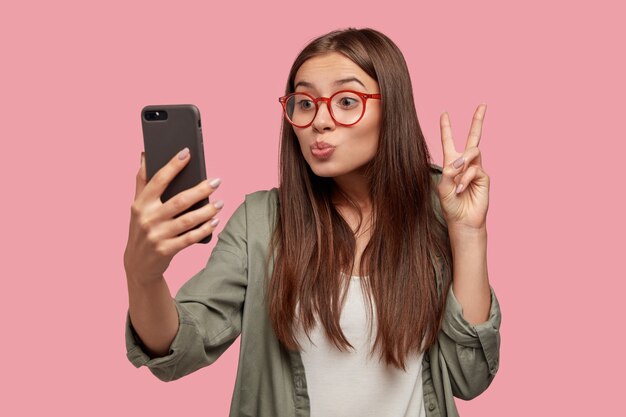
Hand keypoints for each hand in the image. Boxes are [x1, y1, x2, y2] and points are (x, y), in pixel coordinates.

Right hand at [123, 148, 222, 284]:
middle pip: (179, 200)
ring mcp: (157, 235)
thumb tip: (145, 154)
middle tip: (216, 181)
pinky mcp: (167, 250)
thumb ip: (142, 181)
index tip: (187, 153)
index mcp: (140, 204)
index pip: (158, 180)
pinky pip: (190, 238)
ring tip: (220, 202)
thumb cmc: (141, 228)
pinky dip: (205, 229)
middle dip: (200, 190)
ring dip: (207, 210)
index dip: (172, 165)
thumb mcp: (137, 206)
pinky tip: (215, 221)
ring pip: (188, 220)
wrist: (137, 264)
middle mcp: (148, 219)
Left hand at [437, 104, 489, 230]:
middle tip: (483, 105)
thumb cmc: (451, 205)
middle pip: (473, 138)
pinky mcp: (484, 177)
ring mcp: (476, 169)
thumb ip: (448, 172)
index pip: (448, 142)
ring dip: (463, 163)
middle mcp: (465, 164)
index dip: (446, 128)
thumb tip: (460, 161)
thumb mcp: (443, 188)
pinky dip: (465, 179)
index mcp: (451, 164)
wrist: (463, 220)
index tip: (444, 113)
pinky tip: (461, 190)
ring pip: (472, 152)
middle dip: (478, 121)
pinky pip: (474, 170)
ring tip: (457, 182)